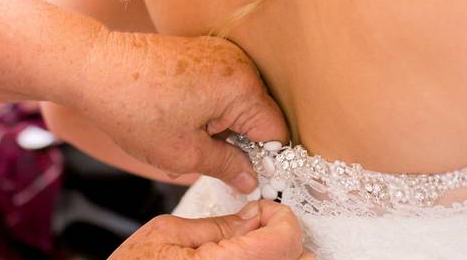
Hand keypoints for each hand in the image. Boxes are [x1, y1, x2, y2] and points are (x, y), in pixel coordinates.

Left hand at [75, 30, 288, 192]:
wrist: (96, 68)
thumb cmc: (135, 108)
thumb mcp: (184, 153)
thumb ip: (226, 166)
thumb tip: (250, 177)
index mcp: (242, 87)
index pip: (276, 131)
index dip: (266, 160)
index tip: (249, 177)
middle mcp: (238, 63)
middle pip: (258, 114)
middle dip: (239, 142)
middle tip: (205, 159)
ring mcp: (220, 53)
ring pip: (238, 102)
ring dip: (221, 125)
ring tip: (186, 137)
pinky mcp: (202, 50)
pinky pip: (221, 86)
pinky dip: (209, 106)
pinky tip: (180, 118)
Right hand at [110, 201, 313, 259]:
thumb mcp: (166, 235)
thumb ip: (217, 225)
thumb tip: (253, 215)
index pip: (287, 237)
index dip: (279, 215)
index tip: (262, 210)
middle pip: (300, 259)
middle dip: (284, 238)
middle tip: (258, 230)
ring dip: (280, 257)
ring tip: (250, 249)